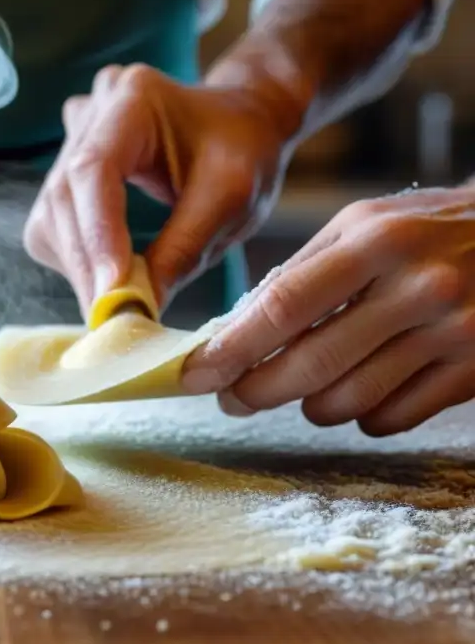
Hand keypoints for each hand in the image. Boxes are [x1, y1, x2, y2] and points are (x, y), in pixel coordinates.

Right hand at [23, 63, 290, 315]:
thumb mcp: (231, 199)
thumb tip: (137, 309)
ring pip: (50, 220)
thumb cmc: (242, 151)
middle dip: (87, 266)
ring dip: (80, 270)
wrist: (239, 123)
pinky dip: (78, 263)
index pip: (94, 170)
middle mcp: (90, 115)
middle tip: (113, 321)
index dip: (97, 234)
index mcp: (133, 99)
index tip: (112, 292)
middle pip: (63, 200)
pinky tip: (110, 279)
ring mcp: (70, 144)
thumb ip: (184, 250)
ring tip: (117, 305)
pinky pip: (52, 230)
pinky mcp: (63, 178)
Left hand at [182, 185, 474, 435]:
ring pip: (346, 402)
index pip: (283, 306)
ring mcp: (452, 333)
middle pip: (309, 365)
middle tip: (232, 398)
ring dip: (308, 405)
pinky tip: (364, 389)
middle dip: (254, 392)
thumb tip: (235, 331)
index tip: (194, 374)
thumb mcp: (367, 225)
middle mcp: (416, 286)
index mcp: (375, 240)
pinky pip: (391, 419)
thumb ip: (304, 273)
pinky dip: (362, 414)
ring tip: (305, 387)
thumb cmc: (431, 230)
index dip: (231, 349)